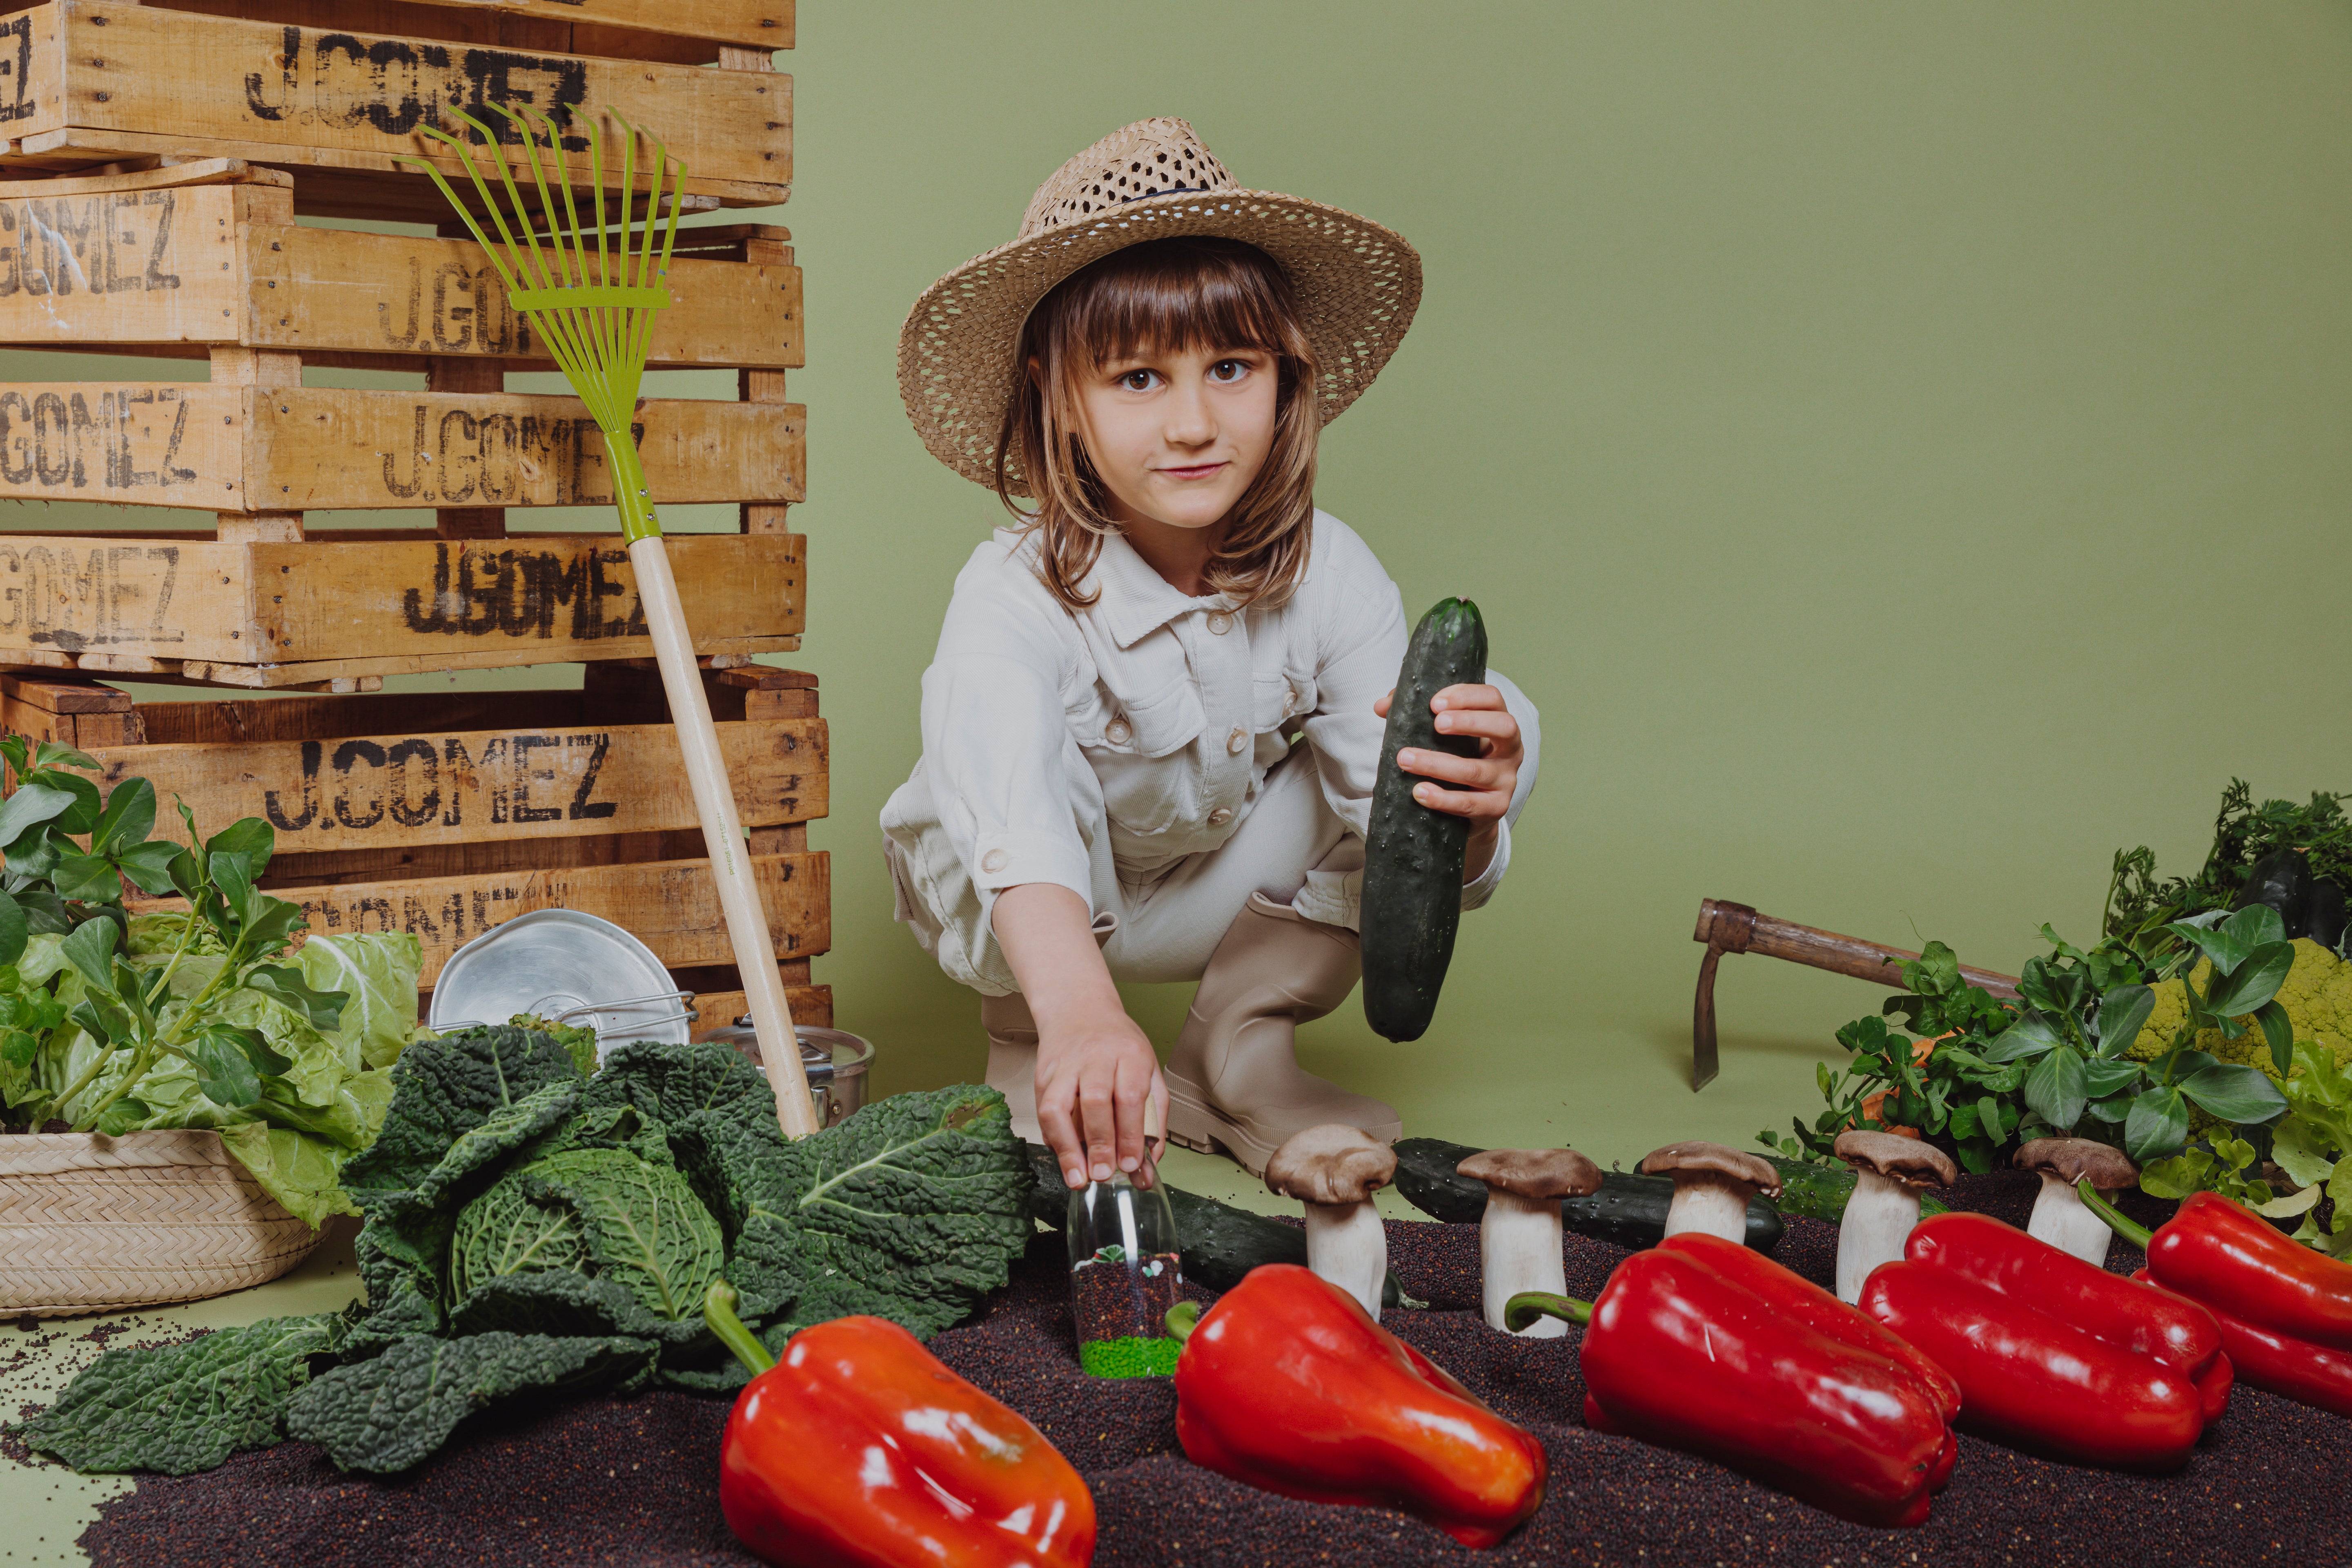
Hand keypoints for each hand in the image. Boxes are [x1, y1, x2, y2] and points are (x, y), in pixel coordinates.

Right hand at [990, 882, 1168, 1188]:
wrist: (1079, 1011)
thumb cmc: (1119, 1046)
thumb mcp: (1149, 1071)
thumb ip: (1154, 1117)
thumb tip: (1150, 1162)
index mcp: (1130, 1055)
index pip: (1131, 1096)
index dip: (1130, 1133)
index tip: (1132, 1164)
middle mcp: (1096, 1057)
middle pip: (1096, 1101)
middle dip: (1101, 1143)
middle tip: (1105, 1174)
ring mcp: (1066, 1066)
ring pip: (1060, 1107)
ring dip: (1068, 1147)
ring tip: (1079, 1177)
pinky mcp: (1044, 1075)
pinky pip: (1043, 1110)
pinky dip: (1053, 1138)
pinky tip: (1064, 1157)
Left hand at [1374, 683, 1521, 879]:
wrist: (1472, 809)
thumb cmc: (1455, 759)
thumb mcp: (1442, 735)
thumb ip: (1415, 715)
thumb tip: (1382, 706)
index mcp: (1498, 722)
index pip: (1493, 699)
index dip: (1467, 696)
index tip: (1435, 702)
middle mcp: (1511, 749)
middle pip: (1504, 727)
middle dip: (1469, 722)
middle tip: (1436, 724)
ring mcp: (1506, 779)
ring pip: (1476, 770)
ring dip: (1438, 764)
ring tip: (1405, 759)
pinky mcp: (1496, 807)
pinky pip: (1470, 804)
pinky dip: (1443, 799)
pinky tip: (1419, 792)